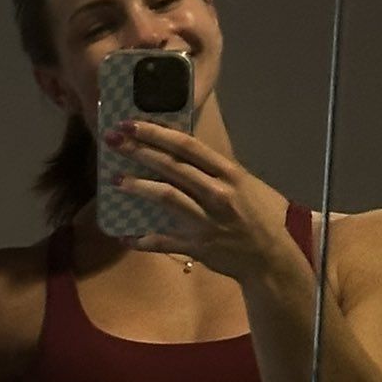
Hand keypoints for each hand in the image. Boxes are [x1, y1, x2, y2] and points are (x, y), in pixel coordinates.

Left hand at [108, 121, 296, 282]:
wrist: (270, 257)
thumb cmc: (257, 215)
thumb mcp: (244, 184)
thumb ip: (215, 170)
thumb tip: (182, 153)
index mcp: (229, 173)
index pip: (188, 146)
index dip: (157, 133)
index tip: (131, 123)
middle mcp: (217, 193)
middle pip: (172, 167)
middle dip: (139, 151)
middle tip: (112, 140)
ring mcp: (206, 220)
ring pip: (166, 197)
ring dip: (138, 187)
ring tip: (115, 180)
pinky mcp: (198, 246)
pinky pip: (164, 242)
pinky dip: (143, 240)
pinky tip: (125, 236)